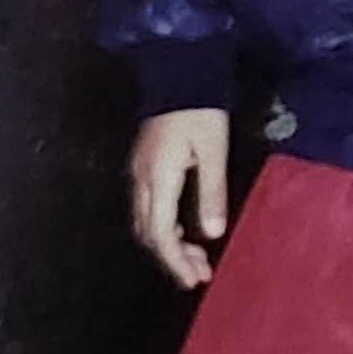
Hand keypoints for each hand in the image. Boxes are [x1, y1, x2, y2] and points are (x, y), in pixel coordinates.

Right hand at [129, 108, 230, 289]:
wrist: (178, 73)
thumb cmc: (200, 110)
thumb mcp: (213, 151)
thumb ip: (211, 192)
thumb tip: (212, 234)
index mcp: (157, 179)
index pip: (159, 234)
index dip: (175, 262)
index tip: (193, 280)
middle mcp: (141, 180)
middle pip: (149, 234)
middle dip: (173, 258)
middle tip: (200, 274)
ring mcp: (139, 173)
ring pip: (147, 223)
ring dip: (169, 244)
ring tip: (197, 258)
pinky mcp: (144, 166)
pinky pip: (149, 208)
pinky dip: (165, 226)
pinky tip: (185, 230)